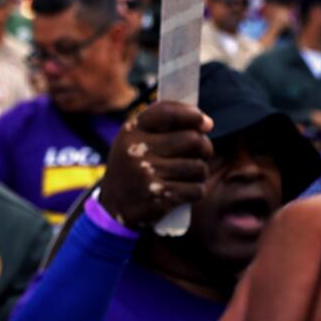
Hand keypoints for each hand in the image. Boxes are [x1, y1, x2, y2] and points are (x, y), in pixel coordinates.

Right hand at [97, 101, 213, 230]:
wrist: (113, 207)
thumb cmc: (134, 167)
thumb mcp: (135, 140)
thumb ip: (164, 126)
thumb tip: (207, 124)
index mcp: (131, 131)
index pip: (167, 112)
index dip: (192, 115)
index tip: (206, 124)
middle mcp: (136, 149)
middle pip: (193, 140)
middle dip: (204, 148)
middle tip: (201, 155)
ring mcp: (147, 173)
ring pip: (199, 167)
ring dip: (200, 173)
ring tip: (187, 176)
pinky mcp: (158, 196)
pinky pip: (196, 189)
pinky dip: (196, 192)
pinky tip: (183, 193)